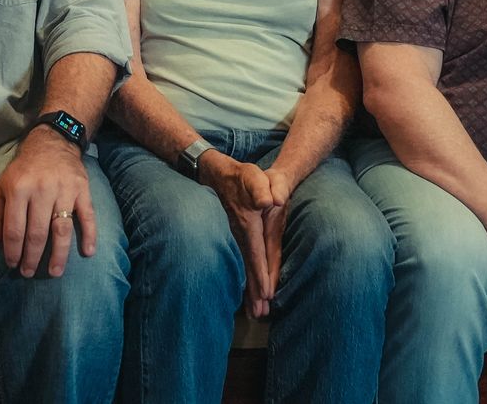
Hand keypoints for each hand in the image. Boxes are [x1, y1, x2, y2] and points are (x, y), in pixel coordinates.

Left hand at [0, 126, 95, 277]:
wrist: (51, 143)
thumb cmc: (23, 170)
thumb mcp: (1, 187)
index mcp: (18, 189)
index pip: (14, 228)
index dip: (12, 251)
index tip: (12, 264)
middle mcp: (41, 189)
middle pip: (37, 233)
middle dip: (32, 258)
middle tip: (29, 272)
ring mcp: (64, 190)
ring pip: (62, 229)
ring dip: (58, 254)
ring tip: (55, 272)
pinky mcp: (82, 189)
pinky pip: (87, 215)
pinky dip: (89, 235)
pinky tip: (88, 252)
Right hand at [200, 155, 278, 314]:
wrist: (216, 172)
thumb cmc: (240, 175)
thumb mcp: (253, 175)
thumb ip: (262, 187)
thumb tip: (270, 202)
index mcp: (247, 222)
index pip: (256, 252)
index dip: (260, 273)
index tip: (265, 294)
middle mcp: (238, 234)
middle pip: (247, 266)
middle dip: (253, 290)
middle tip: (259, 314)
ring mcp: (233, 237)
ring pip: (241, 266)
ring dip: (246, 289)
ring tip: (253, 312)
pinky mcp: (232, 237)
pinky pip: (238, 261)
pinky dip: (242, 278)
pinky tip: (244, 292)